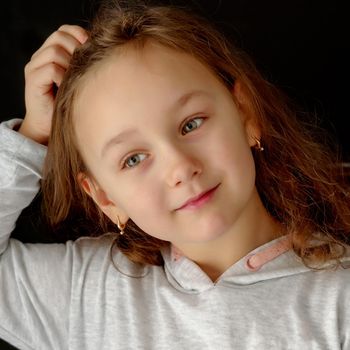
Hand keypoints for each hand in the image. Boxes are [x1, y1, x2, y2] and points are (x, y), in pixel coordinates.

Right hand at [19, 25, 87, 144]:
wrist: (49, 126)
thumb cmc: (69, 104)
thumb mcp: (78, 80)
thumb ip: (83, 64)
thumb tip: (102, 52)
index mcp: (51, 53)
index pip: (64, 31)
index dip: (79, 34)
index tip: (92, 47)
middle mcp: (40, 57)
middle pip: (59, 36)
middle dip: (76, 48)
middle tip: (83, 67)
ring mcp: (34, 68)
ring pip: (55, 51)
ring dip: (70, 64)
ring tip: (74, 80)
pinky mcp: (33, 80)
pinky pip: (51, 68)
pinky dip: (63, 77)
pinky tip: (67, 87)